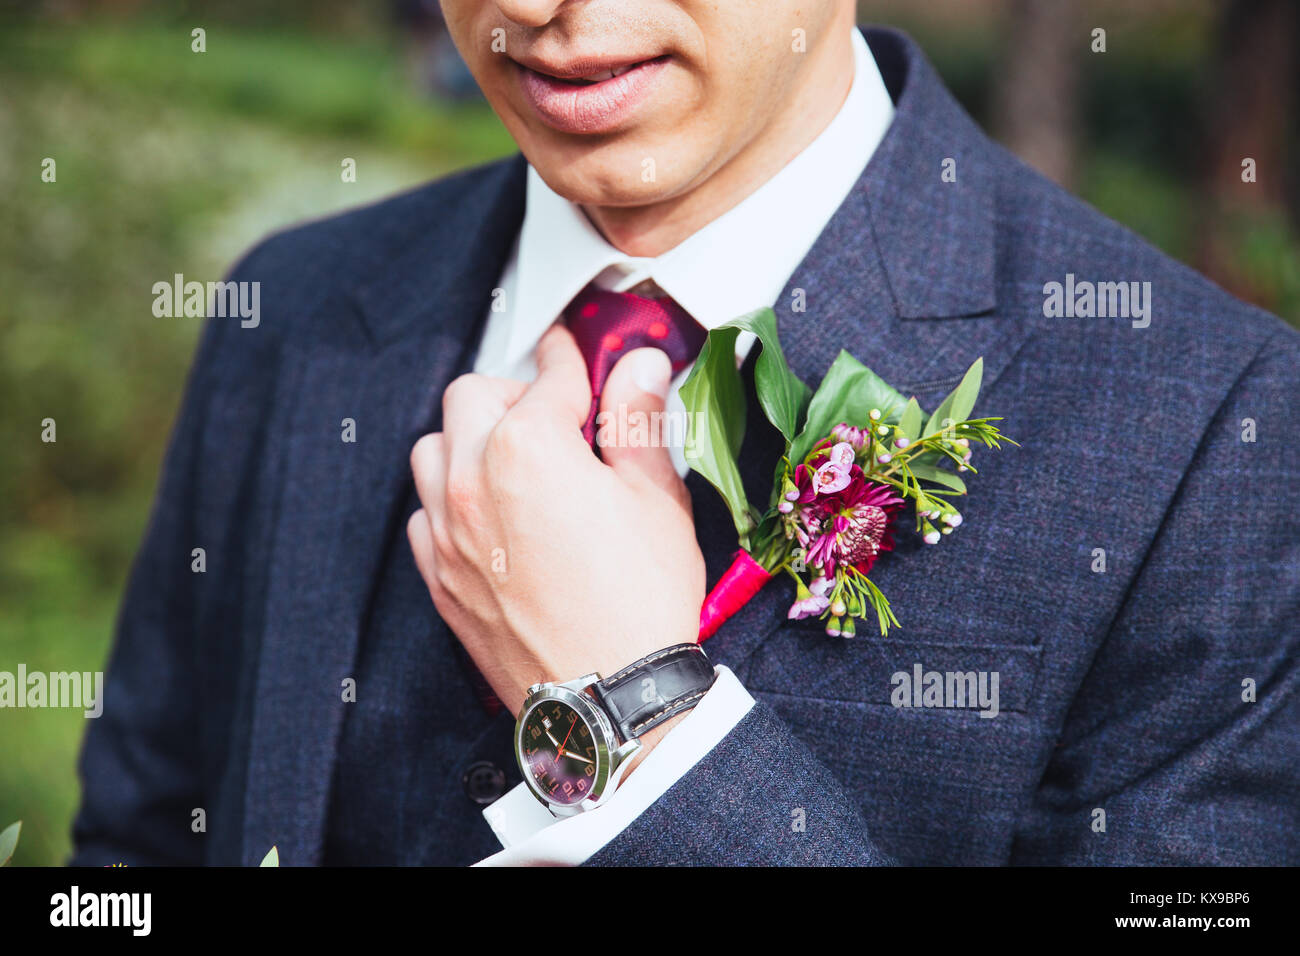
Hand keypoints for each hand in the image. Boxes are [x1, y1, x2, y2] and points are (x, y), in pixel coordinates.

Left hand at [407, 325, 705, 718]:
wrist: (607, 696)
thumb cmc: (639, 600)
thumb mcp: (656, 498)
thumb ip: (637, 422)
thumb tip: (640, 368)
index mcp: (530, 447)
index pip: (549, 374)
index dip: (570, 357)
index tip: (573, 351)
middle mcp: (474, 479)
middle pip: (474, 395)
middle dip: (514, 391)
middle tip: (557, 415)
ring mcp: (448, 530)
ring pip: (434, 447)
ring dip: (470, 438)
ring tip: (514, 460)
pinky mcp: (440, 576)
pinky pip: (425, 513)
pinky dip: (449, 498)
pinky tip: (488, 514)